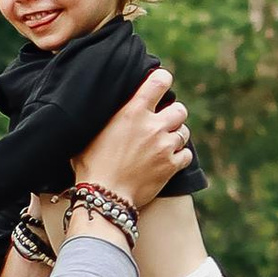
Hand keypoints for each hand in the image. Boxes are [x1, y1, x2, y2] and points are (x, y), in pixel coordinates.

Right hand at [76, 63, 190, 213]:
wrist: (104, 196)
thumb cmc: (91, 165)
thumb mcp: (93, 132)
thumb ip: (108, 116)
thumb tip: (104, 105)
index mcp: (133, 111)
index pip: (160, 81)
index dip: (164, 80)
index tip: (161, 84)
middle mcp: (153, 126)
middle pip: (179, 109)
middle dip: (173, 114)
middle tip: (161, 123)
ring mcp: (164, 146)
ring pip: (184, 132)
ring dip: (175, 136)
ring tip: (163, 143)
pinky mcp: (171, 166)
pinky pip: (186, 154)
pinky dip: (179, 156)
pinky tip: (168, 160)